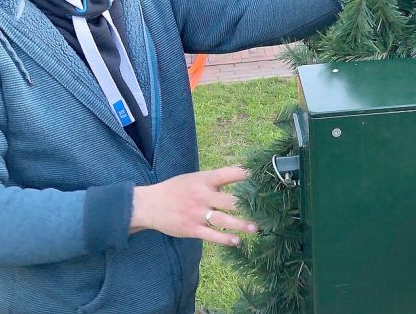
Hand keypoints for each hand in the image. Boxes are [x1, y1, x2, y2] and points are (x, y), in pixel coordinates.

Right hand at [130, 166, 256, 245]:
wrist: (149, 205)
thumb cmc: (176, 189)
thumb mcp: (195, 178)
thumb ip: (216, 179)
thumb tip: (242, 174)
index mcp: (204, 180)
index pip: (228, 174)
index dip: (246, 174)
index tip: (263, 175)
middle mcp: (202, 195)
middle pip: (230, 200)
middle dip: (248, 205)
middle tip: (267, 208)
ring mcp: (197, 213)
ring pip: (224, 220)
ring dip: (242, 225)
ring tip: (257, 228)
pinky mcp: (191, 229)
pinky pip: (211, 235)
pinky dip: (225, 239)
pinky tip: (237, 242)